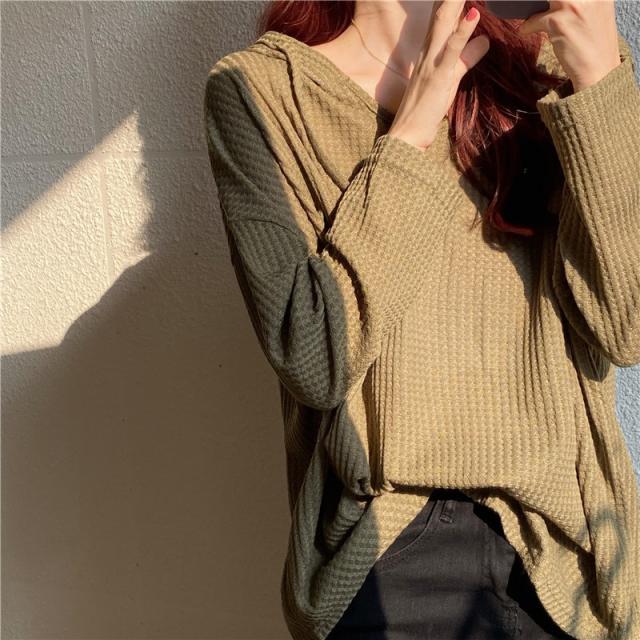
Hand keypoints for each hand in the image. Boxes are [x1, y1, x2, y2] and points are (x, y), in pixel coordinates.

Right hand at [388, 0, 489, 149]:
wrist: (407, 135)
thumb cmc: (427, 108)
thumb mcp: (451, 79)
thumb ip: (467, 58)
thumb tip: (483, 41)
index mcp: (431, 49)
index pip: (443, 12)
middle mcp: (429, 50)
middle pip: (442, 9)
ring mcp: (432, 62)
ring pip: (445, 22)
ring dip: (454, 0)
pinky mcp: (438, 77)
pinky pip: (451, 51)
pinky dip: (461, 32)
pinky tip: (472, 14)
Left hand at [517, 0, 621, 91]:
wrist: (599, 71)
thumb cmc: (594, 43)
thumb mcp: (595, 10)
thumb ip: (578, 0)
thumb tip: (550, 1)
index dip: (552, 0)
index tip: (548, 3)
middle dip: (543, 2)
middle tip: (537, 7)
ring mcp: (573, 4)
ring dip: (533, 6)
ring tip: (533, 16)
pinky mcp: (558, 22)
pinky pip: (534, 19)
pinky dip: (528, 26)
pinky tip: (527, 31)